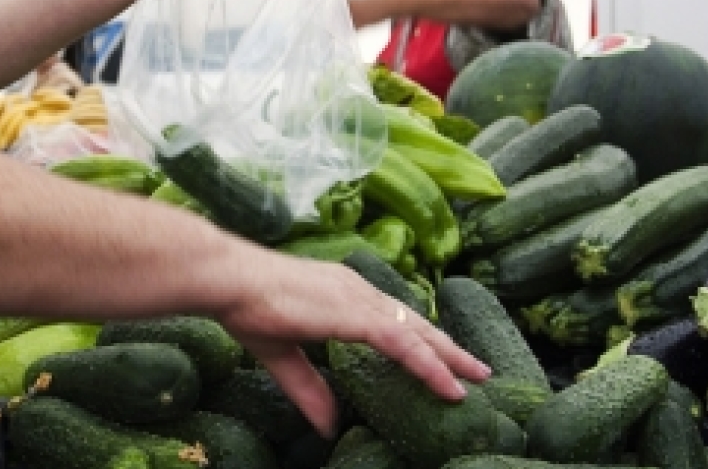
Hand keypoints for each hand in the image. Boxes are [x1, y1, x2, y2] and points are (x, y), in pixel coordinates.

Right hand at [216, 250, 491, 437]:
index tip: (444, 359)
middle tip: (477, 371)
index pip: (393, 319)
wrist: (229, 280)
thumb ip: (308, 389)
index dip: (421, 340)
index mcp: (345, 294)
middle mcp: (359, 290)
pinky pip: (402, 343)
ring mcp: (360, 298)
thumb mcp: (283, 356)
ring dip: (447, 357)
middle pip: (415, 323)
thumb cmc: (247, 307)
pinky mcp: (355, 313)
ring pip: (416, 333)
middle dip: (447, 348)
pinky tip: (446, 382)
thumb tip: (327, 426)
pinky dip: (427, 363)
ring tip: (474, 379)